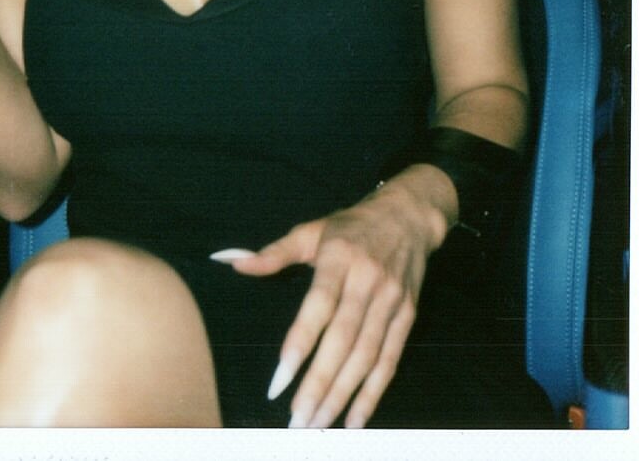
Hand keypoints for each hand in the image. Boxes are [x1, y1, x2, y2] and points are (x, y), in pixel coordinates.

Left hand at [215, 179, 444, 428]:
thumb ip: (273, 253)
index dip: (299, 345)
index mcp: (338, 258)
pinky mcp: (408, 315)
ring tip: (317, 423)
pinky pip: (390, 359)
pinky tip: (354, 419)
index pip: (318, 307)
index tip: (278, 382)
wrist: (409, 215)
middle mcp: (367, 281)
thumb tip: (230, 262)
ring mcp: (391, 300)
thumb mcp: (312, 231)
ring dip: (343, 394)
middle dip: (320, 383)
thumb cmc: (351, 226)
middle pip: (343, 339)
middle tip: (296, 420)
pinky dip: (374, 392)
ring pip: (367, 355)